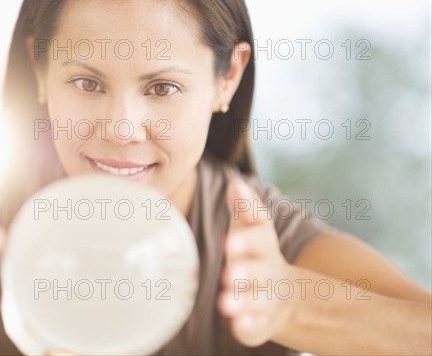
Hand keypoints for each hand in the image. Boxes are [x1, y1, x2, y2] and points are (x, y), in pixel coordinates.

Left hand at [217, 178, 295, 346]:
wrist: (283, 295)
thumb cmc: (255, 254)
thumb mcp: (252, 228)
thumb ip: (244, 207)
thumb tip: (236, 183)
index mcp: (263, 243)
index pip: (259, 233)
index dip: (246, 239)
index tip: (230, 240)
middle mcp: (268, 270)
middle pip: (260, 269)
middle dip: (245, 270)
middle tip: (230, 272)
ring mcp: (267, 297)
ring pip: (258, 299)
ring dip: (243, 300)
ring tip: (225, 302)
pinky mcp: (260, 322)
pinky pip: (256, 326)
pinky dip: (248, 325)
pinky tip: (237, 324)